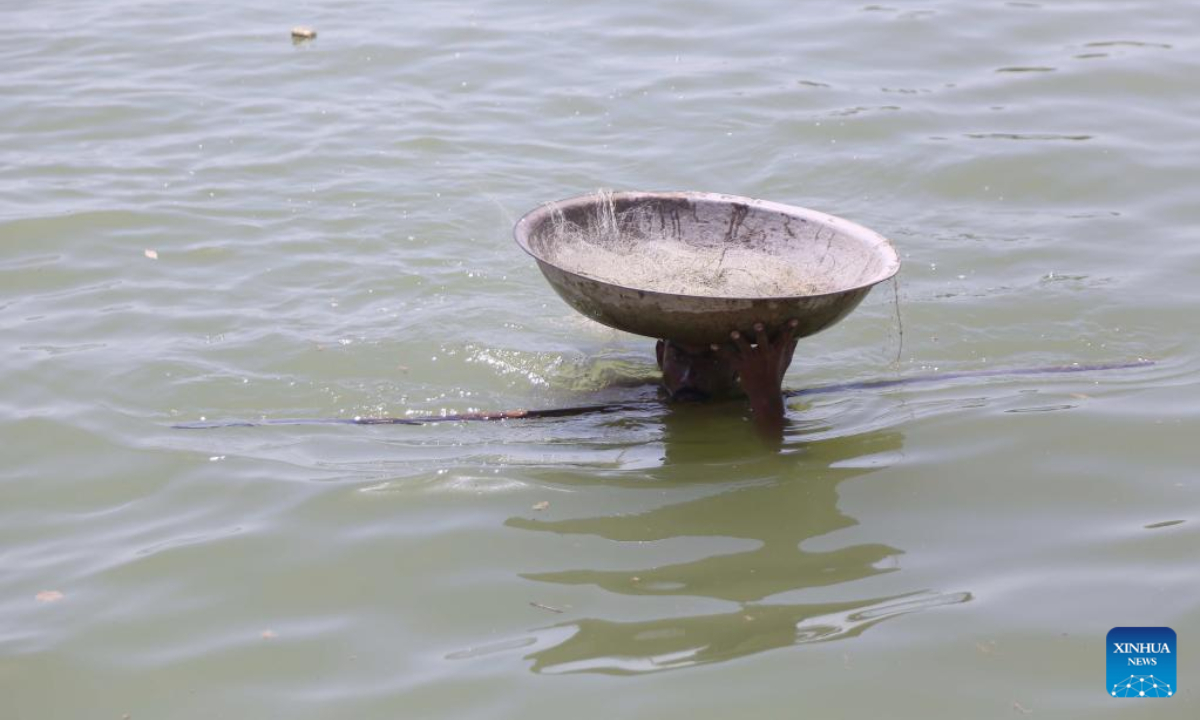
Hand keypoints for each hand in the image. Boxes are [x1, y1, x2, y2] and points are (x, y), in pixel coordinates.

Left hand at [711, 320, 798, 437]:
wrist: (765, 394)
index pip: (784, 338)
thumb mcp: (786, 362)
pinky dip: (720, 351)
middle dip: (760, 333)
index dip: (789, 329)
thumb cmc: (776, 375)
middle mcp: (764, 355)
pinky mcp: (741, 366)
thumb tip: (797, 337)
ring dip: (739, 340)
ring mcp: (752, 360)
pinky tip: (712, 345)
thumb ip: (790, 348)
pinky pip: (729, 357)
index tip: (794, 319)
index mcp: (776, 352)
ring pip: (744, 348)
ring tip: (734, 333)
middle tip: (758, 324)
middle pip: (762, 341)